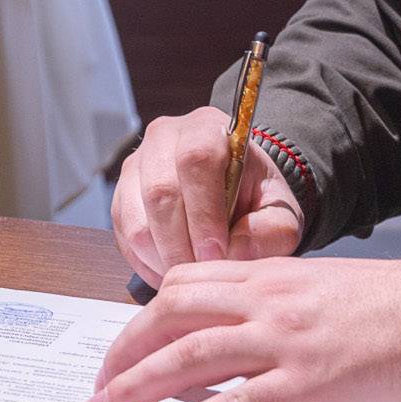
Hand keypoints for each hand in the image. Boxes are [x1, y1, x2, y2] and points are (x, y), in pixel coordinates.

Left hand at [85, 257, 400, 401]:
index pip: (187, 283)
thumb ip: (282, 300)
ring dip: (136, 386)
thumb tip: (248, 330)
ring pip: (186, 358)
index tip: (126, 341)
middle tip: (99, 382)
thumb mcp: (328, 286)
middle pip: (170, 315)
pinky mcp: (305, 386)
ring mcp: (283, 342)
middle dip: (124, 350)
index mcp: (273, 273)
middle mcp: (267, 301)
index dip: (146, 314)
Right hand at [111, 106, 304, 286]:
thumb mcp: (280, 212)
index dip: (205, 212)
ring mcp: (135, 166)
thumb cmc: (255, 198)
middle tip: (203, 273)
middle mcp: (163, 138)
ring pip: (136, 219)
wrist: (234, 192)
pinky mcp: (120, 196)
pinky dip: (146, 262)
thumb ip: (271, 230)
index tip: (218, 253)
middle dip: (182, 244)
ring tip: (190, 274)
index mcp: (207, 128)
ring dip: (163, 257)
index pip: (196, 160)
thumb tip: (235, 250)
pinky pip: (123, 235)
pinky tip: (172, 270)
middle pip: (159, 192)